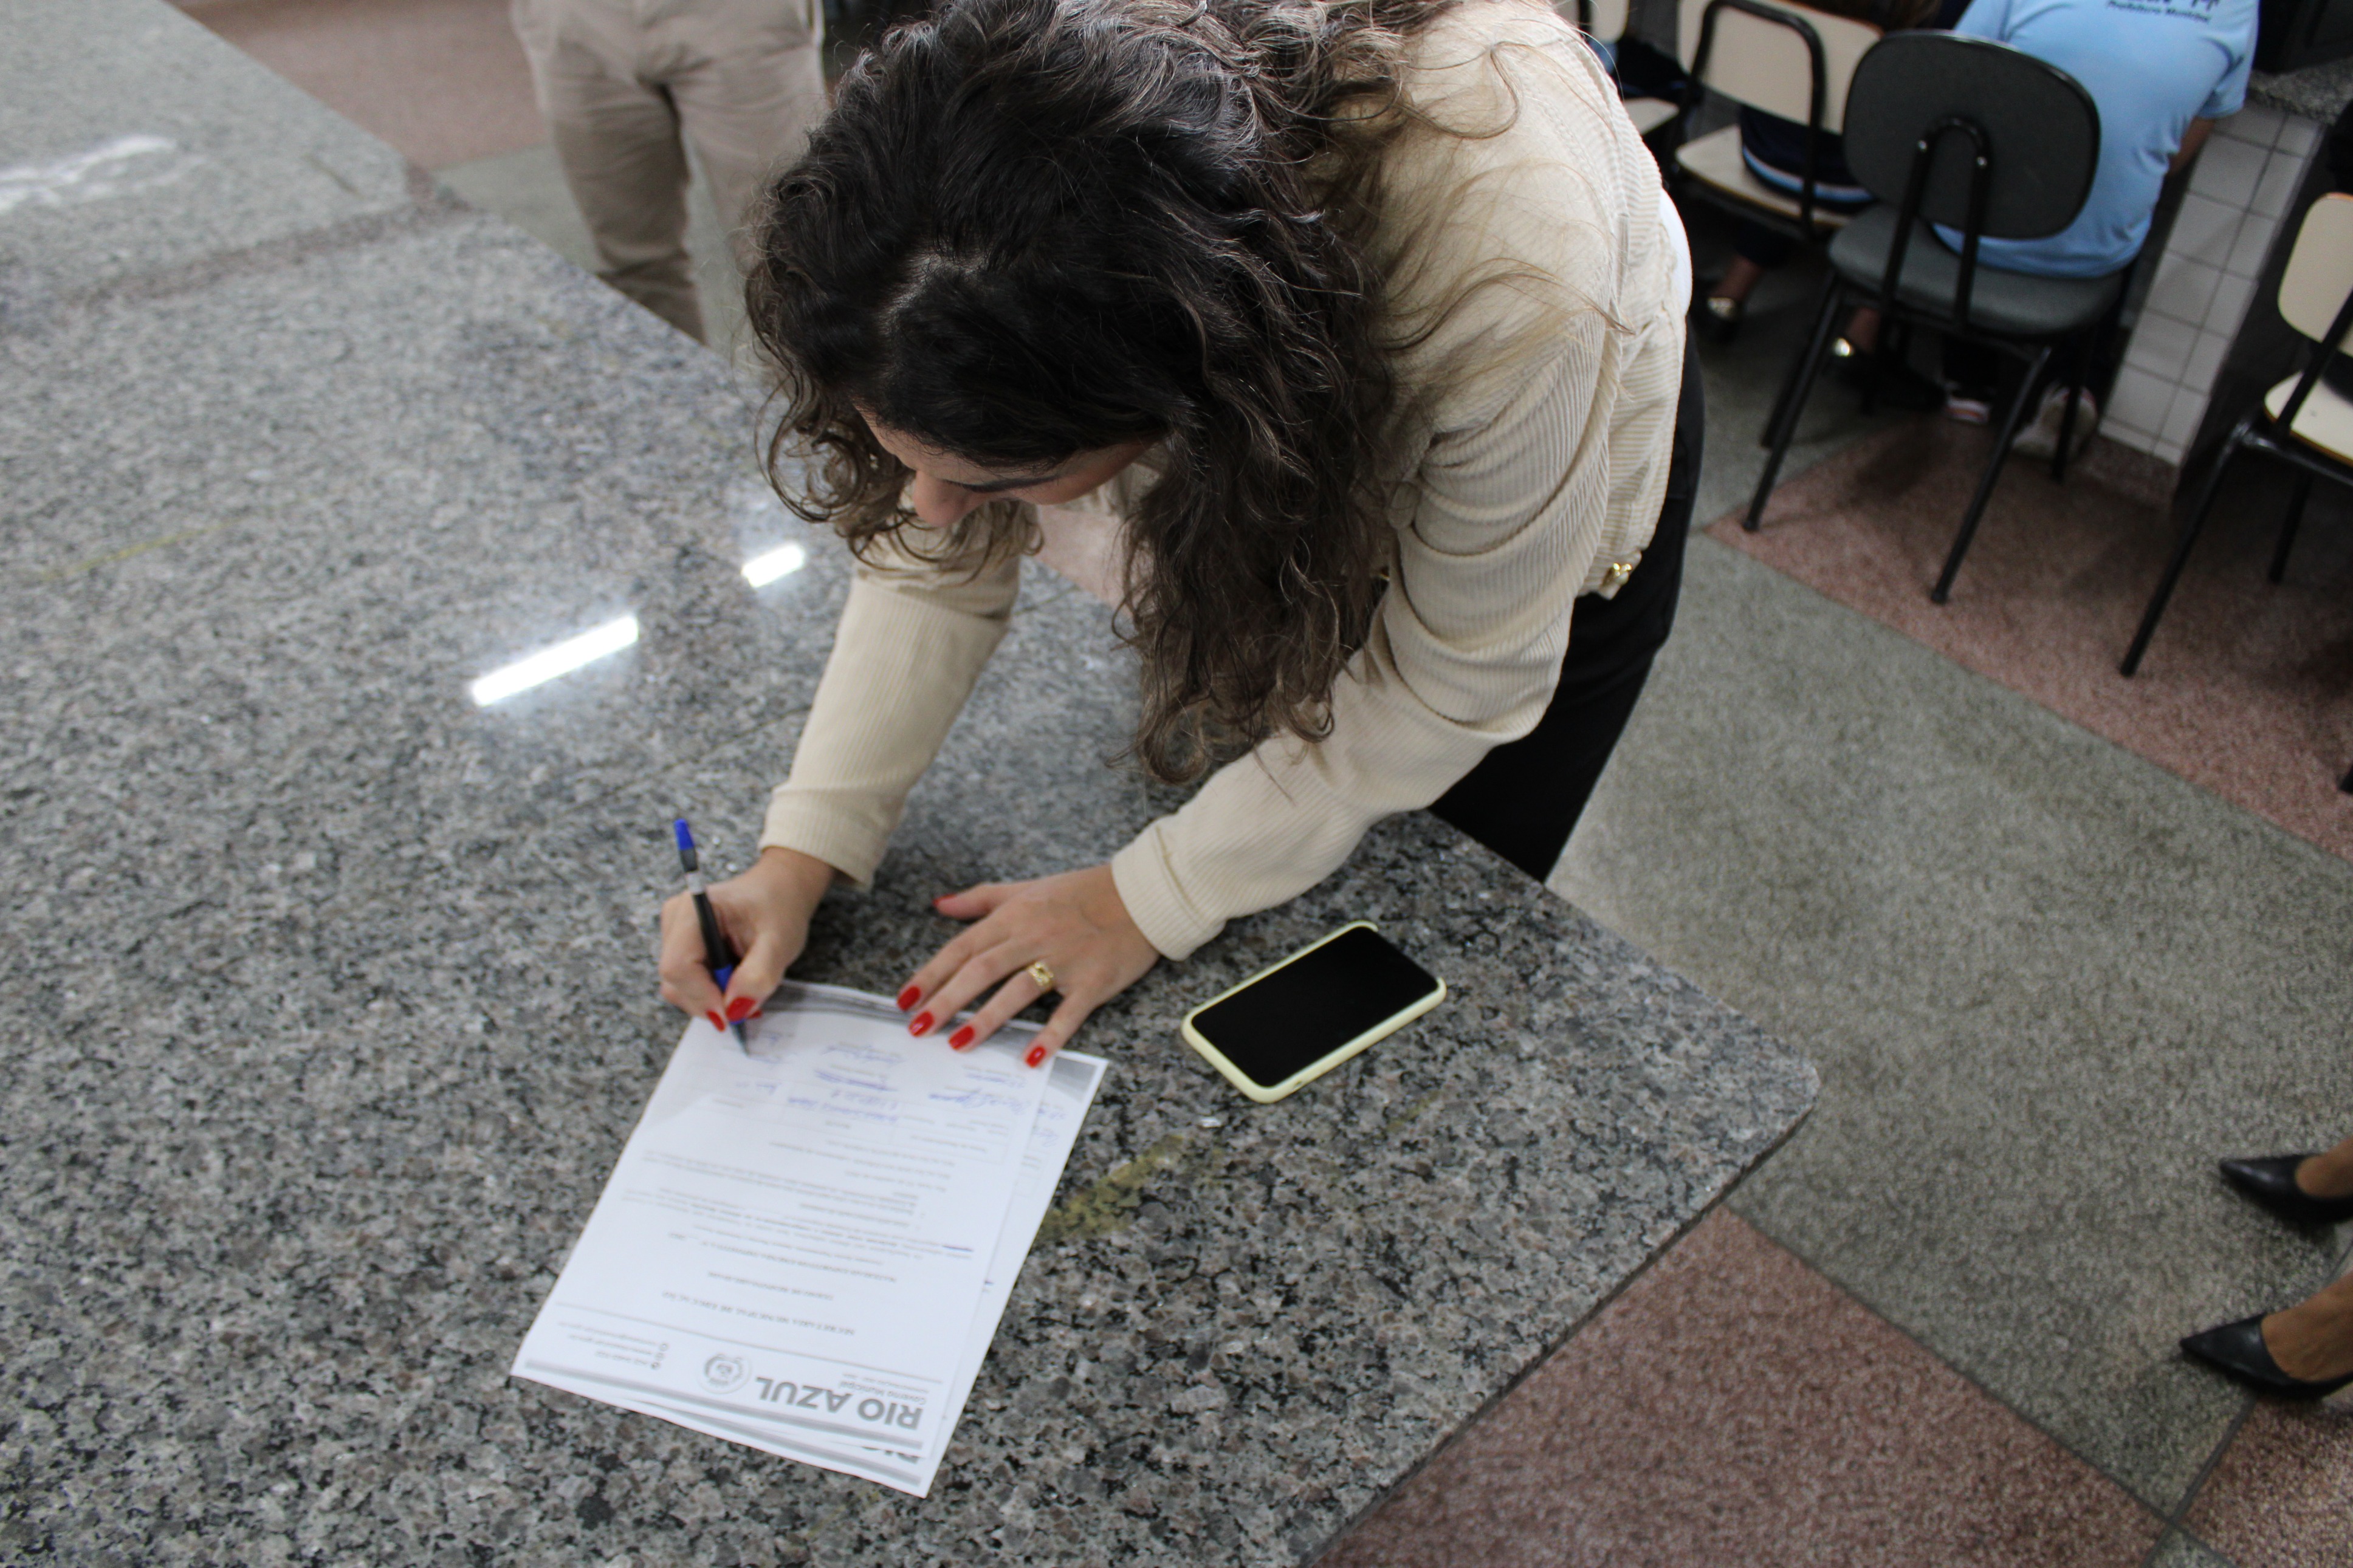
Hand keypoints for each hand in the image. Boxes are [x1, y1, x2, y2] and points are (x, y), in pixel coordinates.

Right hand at [658, 847, 834, 1029]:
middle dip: (710, 1001)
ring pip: (679, 987)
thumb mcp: (779, 942)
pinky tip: (736, 983)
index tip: (732, 1012)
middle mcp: (676, 920)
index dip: (702, 996)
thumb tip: (733, 1010)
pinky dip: (711, 992)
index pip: (678, 966)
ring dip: (712, 998)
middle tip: (747, 1002)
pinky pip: (687, 984)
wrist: (779, 891)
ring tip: (746, 987)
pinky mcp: (681, 948)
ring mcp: (674, 934)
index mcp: (695, 909)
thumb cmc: (779, 907)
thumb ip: (758, 976)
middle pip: (675, 981)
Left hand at [899, 863, 1158, 1066]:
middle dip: (946, 1000)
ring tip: (957, 1044)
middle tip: (918, 1028)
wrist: (1142, 894)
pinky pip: (1068, 1012)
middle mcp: (1034, 937)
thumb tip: (939, 905)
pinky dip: (1050, 1035)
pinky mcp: (1094, 981)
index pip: (962, 947)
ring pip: (1017, 990)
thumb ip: (981, 899)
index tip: (904, 1001)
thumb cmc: (1082, 892)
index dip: (931, 974)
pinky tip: (1030, 1057)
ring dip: (986, 1018)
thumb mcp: (1027, 888)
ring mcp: (1064, 960)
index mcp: (1014, 916)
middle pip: (981, 970)